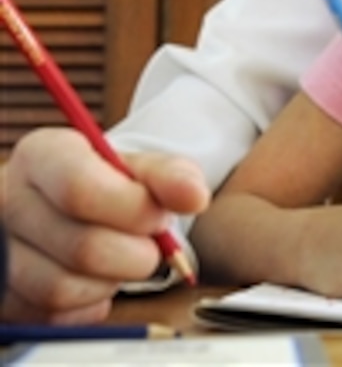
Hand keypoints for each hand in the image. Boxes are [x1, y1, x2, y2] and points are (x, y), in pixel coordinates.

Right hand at [0, 128, 209, 323]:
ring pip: (64, 287)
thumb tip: (194, 196)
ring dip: (113, 281)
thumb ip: (171, 176)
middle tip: (151, 245)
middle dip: (136, 254)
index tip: (159, 217)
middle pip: (82, 246)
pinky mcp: (5, 294)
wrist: (67, 208)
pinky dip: (89, 302)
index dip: (132, 210)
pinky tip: (98, 278)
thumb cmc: (106, 184)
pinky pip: (53, 315)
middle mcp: (7, 200)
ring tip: (122, 258)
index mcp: (42, 156)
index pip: (80, 189)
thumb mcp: (137, 168)